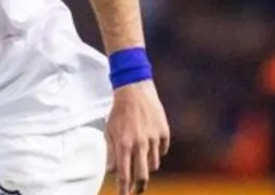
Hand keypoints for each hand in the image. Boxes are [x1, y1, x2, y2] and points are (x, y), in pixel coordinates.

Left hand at [106, 80, 169, 194]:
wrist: (134, 89)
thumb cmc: (119, 111)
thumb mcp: (109, 131)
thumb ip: (110, 152)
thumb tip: (110, 170)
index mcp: (124, 144)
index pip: (124, 174)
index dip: (124, 189)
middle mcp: (140, 144)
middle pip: (143, 176)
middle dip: (139, 187)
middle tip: (135, 191)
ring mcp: (154, 138)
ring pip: (153, 164)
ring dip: (146, 166)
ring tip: (140, 160)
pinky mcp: (164, 132)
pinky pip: (162, 150)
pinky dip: (156, 151)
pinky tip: (150, 145)